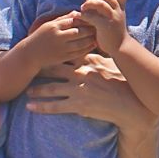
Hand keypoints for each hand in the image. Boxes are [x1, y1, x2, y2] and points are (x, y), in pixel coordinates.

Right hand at [27, 11, 96, 69]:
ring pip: (80, 43)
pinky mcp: (62, 57)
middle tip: (99, 27)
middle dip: (90, 29)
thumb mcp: (48, 25)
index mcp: (54, 26)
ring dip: (90, 40)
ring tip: (97, 36)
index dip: (85, 20)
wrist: (29, 54)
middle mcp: (57, 36)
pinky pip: (77, 53)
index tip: (93, 18)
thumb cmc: (40, 38)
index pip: (74, 21)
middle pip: (79, 32)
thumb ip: (62, 19)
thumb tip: (76, 12)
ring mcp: (60, 48)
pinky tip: (92, 46)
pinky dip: (86, 49)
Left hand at [27, 53, 157, 131]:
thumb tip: (86, 50)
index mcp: (88, 61)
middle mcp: (80, 74)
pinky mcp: (78, 106)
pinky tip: (31, 107)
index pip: (66, 54)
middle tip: (28, 70)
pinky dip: (41, 107)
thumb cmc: (124, 83)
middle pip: (54, 69)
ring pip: (51, 88)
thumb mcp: (110, 65)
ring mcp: (78, 90)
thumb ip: (95, 58)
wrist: (131, 105)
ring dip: (37, 90)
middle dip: (40, 70)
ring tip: (27, 91)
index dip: (52, 53)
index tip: (42, 52)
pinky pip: (55, 106)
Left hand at [79, 0, 127, 55]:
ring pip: (100, 3)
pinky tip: (78, 16)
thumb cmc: (114, 33)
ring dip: (89, 3)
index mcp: (121, 8)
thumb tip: (94, 0)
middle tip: (87, 0)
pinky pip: (92, 16)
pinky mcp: (104, 26)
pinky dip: (83, 15)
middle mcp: (118, 11)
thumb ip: (109, 10)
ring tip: (83, 8)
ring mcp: (112, 18)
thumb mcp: (115, 19)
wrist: (120, 48)